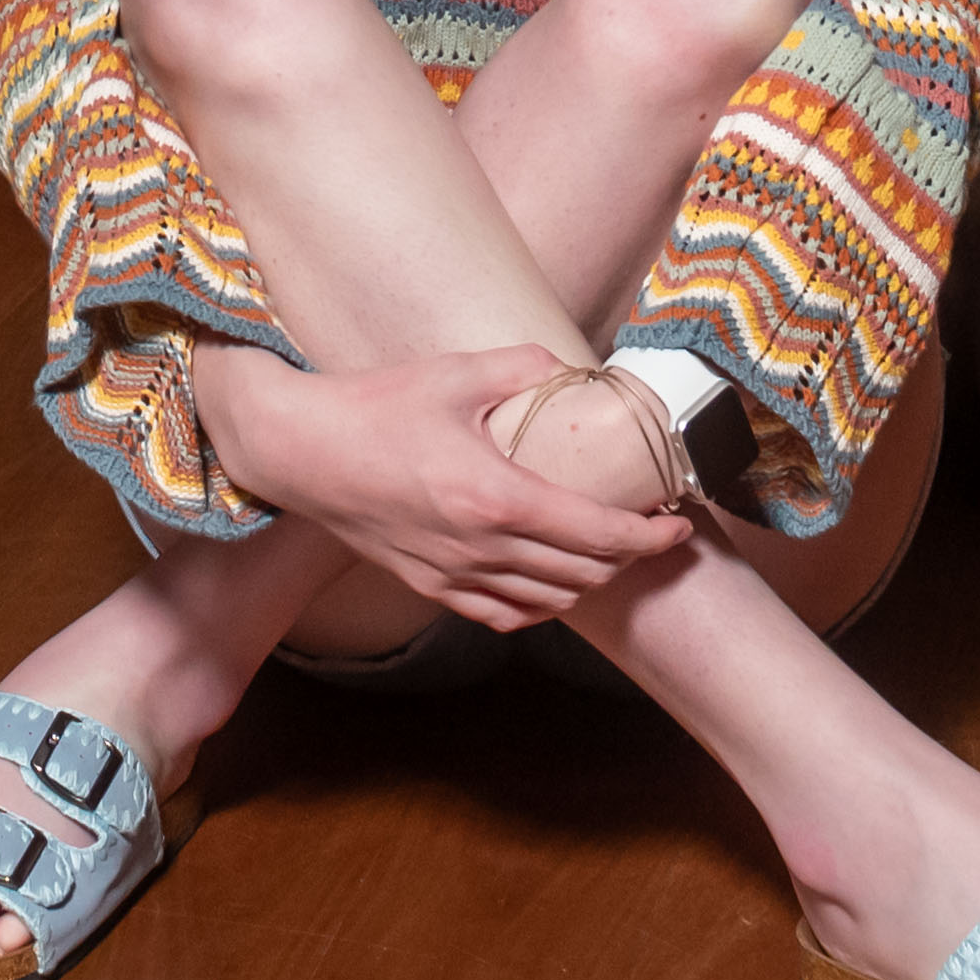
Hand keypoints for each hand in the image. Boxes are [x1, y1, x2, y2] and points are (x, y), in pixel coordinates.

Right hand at [187, 343, 682, 632]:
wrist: (301, 453)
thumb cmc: (374, 408)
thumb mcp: (454, 372)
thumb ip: (521, 366)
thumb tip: (566, 366)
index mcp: (497, 497)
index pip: (598, 534)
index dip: (649, 536)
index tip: (678, 525)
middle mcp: (482, 548)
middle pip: (583, 574)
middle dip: (630, 558)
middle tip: (651, 532)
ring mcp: (454, 575)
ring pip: (547, 601)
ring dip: (589, 583)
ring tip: (609, 555)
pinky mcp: (429, 585)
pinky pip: (502, 614)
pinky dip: (540, 606)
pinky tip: (551, 586)